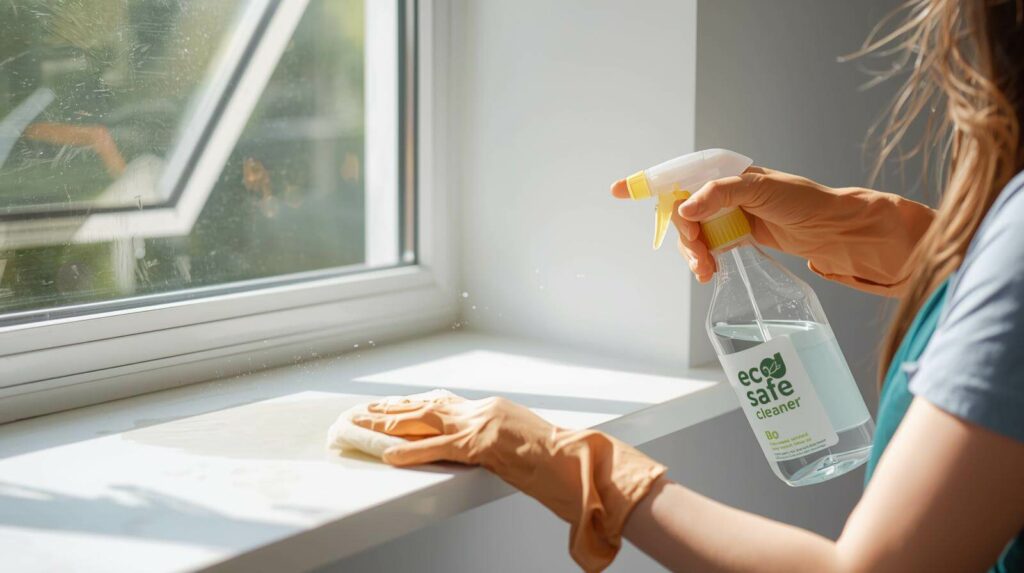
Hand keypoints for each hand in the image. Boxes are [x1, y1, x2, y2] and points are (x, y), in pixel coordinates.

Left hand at [353, 392, 666, 571]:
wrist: (578, 462)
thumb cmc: (556, 460)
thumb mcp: (520, 444)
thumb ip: (496, 444)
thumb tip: (482, 452)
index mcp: (491, 409)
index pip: (444, 403)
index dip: (415, 406)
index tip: (393, 406)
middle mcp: (482, 409)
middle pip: (427, 406)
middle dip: (393, 409)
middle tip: (365, 410)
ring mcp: (481, 424)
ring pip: (424, 420)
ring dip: (391, 423)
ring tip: (363, 424)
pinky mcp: (481, 444)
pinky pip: (437, 448)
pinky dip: (411, 452)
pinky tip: (390, 456)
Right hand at [611, 167, 933, 294]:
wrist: (839, 232)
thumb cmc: (806, 203)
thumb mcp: (761, 190)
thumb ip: (719, 195)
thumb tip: (683, 210)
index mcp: (726, 173)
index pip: (680, 174)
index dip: (648, 182)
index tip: (619, 191)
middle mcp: (724, 193)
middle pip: (682, 213)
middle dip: (683, 237)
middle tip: (698, 258)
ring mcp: (730, 216)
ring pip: (693, 235)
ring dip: (693, 254)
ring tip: (707, 272)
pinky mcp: (738, 237)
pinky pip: (708, 248)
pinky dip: (704, 261)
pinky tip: (711, 271)